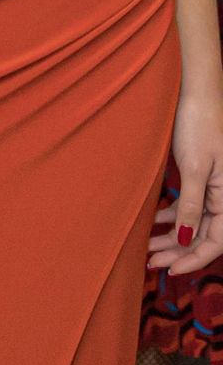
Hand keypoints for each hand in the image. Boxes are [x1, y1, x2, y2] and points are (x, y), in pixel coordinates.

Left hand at [149, 88, 222, 276]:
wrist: (197, 93)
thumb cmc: (200, 125)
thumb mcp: (194, 167)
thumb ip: (191, 205)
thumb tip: (185, 239)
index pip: (215, 242)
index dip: (193, 260)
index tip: (170, 270)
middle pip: (203, 236)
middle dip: (178, 252)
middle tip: (151, 262)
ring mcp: (214, 187)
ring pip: (194, 222)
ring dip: (173, 237)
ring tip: (148, 248)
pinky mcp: (201, 176)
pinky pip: (190, 205)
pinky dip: (173, 216)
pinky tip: (155, 222)